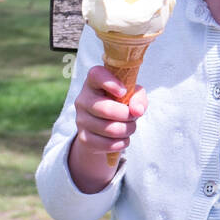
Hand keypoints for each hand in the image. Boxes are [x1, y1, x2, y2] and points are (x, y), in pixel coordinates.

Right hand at [69, 66, 146, 190]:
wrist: (105, 126)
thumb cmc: (122, 103)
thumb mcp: (133, 95)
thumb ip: (139, 97)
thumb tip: (137, 111)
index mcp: (94, 82)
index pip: (96, 75)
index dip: (110, 82)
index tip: (123, 91)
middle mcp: (83, 99)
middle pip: (106, 109)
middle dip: (127, 116)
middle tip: (134, 117)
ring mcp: (81, 120)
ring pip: (109, 129)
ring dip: (128, 130)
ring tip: (130, 127)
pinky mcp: (83, 138)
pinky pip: (107, 144)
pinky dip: (121, 143)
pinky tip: (123, 139)